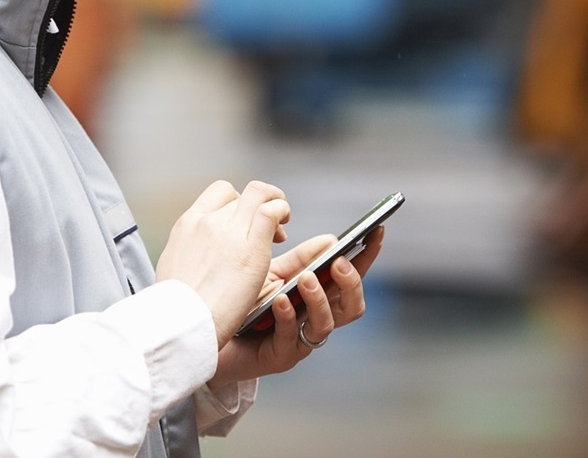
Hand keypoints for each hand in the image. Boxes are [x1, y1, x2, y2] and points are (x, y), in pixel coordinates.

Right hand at [155, 180, 290, 346]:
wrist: (180, 324)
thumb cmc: (175, 308)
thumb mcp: (173, 265)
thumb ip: (188, 250)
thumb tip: (194, 254)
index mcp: (187, 224)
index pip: (219, 192)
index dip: (238, 202)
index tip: (243, 222)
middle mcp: (208, 221)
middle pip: (241, 194)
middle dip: (258, 206)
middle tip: (269, 229)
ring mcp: (229, 232)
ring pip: (259, 194)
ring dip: (275, 202)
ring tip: (282, 225)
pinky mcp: (252, 248)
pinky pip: (272, 212)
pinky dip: (282, 212)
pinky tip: (283, 230)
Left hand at [208, 226, 383, 387]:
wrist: (211, 334)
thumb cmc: (244, 302)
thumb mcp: (272, 274)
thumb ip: (300, 260)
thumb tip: (331, 240)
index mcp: (319, 296)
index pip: (351, 276)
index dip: (367, 255)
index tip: (376, 230)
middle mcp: (315, 319)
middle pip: (352, 306)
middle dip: (351, 284)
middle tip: (338, 263)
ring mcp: (300, 340)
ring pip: (325, 325)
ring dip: (318, 299)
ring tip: (305, 278)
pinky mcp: (279, 356)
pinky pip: (290, 337)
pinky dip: (287, 316)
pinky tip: (280, 300)